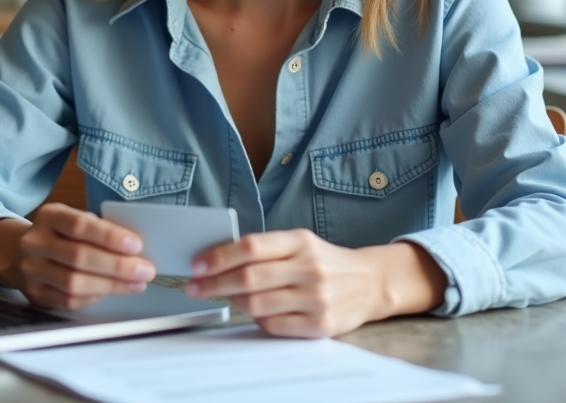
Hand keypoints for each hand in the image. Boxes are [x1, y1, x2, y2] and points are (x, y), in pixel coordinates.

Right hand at [0, 203, 156, 309]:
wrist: (19, 252)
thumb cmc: (60, 235)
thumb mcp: (74, 220)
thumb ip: (99, 230)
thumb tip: (136, 248)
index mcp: (48, 216)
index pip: (79, 225)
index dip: (109, 236)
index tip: (136, 245)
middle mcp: (35, 242)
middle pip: (78, 257)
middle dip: (117, 266)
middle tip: (145, 269)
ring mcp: (32, 270)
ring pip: (74, 283)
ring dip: (111, 285)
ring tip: (136, 283)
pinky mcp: (35, 294)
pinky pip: (68, 300)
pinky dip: (95, 297)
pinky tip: (112, 291)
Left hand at [183, 229, 445, 337]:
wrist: (370, 283)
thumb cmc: (326, 261)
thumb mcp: (301, 243)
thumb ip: (266, 249)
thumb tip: (218, 259)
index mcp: (301, 241)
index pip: (252, 246)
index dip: (219, 256)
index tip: (197, 266)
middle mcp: (310, 268)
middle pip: (249, 277)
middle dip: (214, 284)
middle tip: (194, 287)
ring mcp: (316, 298)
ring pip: (257, 304)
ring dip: (233, 302)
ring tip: (224, 298)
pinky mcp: (321, 325)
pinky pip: (273, 325)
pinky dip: (257, 319)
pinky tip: (254, 312)